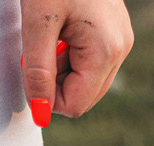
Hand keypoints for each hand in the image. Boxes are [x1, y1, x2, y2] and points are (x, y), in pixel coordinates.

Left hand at [20, 0, 133, 126]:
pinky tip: (61, 30)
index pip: (75, 106)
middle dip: (56, 83)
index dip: (47, 97)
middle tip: (41, 49)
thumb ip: (38, 71)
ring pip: (86, 81)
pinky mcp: (115, 32)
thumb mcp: (37, 24)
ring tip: (52, 34)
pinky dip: (69, 55)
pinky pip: (90, 62)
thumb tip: (40, 113)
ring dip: (61, 68)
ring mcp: (121, 40)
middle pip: (84, 97)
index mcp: (107, 50)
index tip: (32, 69)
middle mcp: (121, 48)